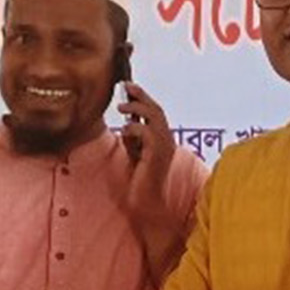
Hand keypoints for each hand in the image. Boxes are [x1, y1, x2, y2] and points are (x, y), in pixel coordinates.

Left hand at [114, 82, 190, 227]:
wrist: (147, 204)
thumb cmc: (141, 181)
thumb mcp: (135, 154)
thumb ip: (133, 139)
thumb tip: (127, 125)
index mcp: (163, 140)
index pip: (156, 113)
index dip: (144, 98)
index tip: (129, 87)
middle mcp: (167, 141)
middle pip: (157, 110)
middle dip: (141, 96)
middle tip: (126, 86)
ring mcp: (164, 148)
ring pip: (155, 118)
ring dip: (137, 108)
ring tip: (121, 106)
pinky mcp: (157, 155)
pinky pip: (148, 134)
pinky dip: (135, 128)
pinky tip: (125, 131)